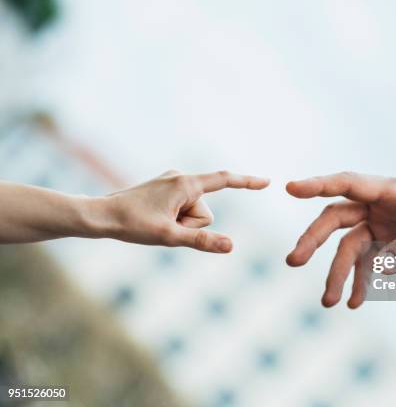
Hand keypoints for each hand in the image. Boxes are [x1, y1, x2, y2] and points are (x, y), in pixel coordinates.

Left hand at [91, 170, 268, 251]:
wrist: (100, 216)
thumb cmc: (132, 225)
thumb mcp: (169, 237)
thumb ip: (202, 241)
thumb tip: (231, 246)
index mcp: (185, 184)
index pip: (224, 181)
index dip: (247, 183)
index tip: (266, 182)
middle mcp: (180, 178)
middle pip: (206, 211)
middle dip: (191, 225)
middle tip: (163, 227)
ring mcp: (172, 182)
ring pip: (193, 213)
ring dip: (180, 224)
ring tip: (155, 224)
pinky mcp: (164, 189)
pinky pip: (182, 208)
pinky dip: (175, 218)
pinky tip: (154, 219)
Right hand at [285, 172, 395, 307]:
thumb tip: (382, 268)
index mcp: (391, 190)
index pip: (348, 184)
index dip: (318, 185)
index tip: (291, 188)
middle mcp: (378, 205)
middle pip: (336, 218)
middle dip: (314, 239)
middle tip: (293, 261)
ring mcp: (380, 223)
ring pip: (348, 245)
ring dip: (337, 272)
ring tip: (329, 301)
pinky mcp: (386, 241)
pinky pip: (366, 261)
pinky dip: (361, 281)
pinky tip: (355, 300)